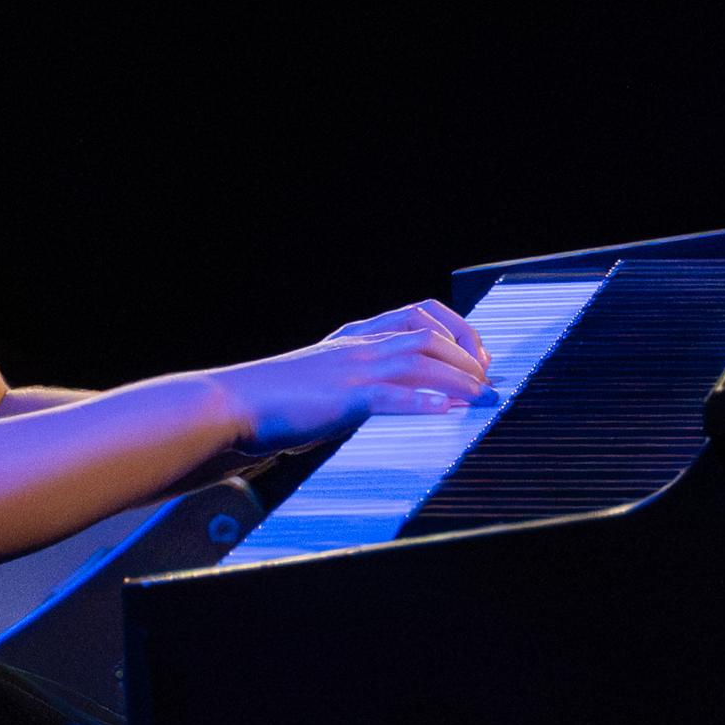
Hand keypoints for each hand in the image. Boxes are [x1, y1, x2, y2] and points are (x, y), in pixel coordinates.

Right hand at [219, 301, 492, 453]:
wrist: (234, 403)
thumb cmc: (277, 399)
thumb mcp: (326, 378)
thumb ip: (357, 380)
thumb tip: (390, 395)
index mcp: (356, 337)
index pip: (418, 314)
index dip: (457, 329)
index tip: (478, 353)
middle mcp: (359, 346)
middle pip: (429, 337)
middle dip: (467, 359)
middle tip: (489, 384)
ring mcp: (352, 369)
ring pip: (418, 362)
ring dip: (458, 379)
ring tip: (483, 398)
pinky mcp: (343, 398)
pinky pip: (390, 396)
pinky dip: (422, 402)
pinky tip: (446, 411)